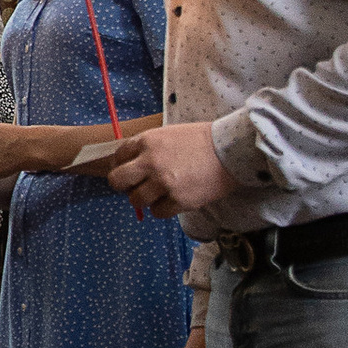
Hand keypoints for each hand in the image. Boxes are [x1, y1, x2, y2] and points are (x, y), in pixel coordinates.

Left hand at [106, 122, 231, 221]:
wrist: (230, 151)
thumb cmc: (201, 141)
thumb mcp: (168, 134)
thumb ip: (147, 148)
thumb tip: (129, 165)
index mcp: (147, 142)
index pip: (118, 157)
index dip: (122, 166)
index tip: (131, 171)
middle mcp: (150, 162)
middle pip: (117, 181)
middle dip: (124, 186)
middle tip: (136, 187)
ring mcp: (163, 183)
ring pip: (136, 200)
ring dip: (145, 199)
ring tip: (160, 194)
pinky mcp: (178, 200)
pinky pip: (157, 212)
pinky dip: (163, 209)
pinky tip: (174, 200)